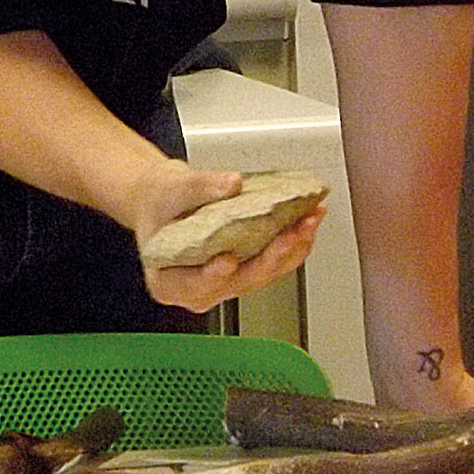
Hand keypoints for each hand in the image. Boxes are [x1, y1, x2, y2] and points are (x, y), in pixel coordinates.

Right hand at [129, 160, 320, 312]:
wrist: (168, 200)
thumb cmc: (162, 203)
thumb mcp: (171, 190)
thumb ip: (199, 188)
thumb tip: (232, 184)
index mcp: (169, 281)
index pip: (193, 286)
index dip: (212, 276)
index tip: (227, 260)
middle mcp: (202, 289)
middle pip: (240, 281)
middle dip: (272, 257)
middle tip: (292, 233)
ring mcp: (229, 282)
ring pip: (266, 273)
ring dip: (293, 248)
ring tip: (310, 220)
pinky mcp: (249, 268)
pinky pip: (276, 262)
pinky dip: (295, 242)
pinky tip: (309, 220)